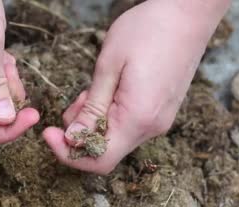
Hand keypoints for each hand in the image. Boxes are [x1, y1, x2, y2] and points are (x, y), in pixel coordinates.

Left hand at [43, 0, 229, 173]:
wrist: (189, 13)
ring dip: (95, 120)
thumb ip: (91, 108)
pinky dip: (111, 114)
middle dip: (81, 132)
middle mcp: (152, 127)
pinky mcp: (161, 111)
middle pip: (106, 150)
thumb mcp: (109, 66)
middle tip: (76, 99)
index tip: (49, 133)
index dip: (69, 154)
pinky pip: (129, 124)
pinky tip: (109, 88)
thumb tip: (74, 139)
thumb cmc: (149, 30)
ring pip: (116, 137)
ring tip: (93, 88)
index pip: (99, 160)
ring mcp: (160, 120)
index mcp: (138, 119)